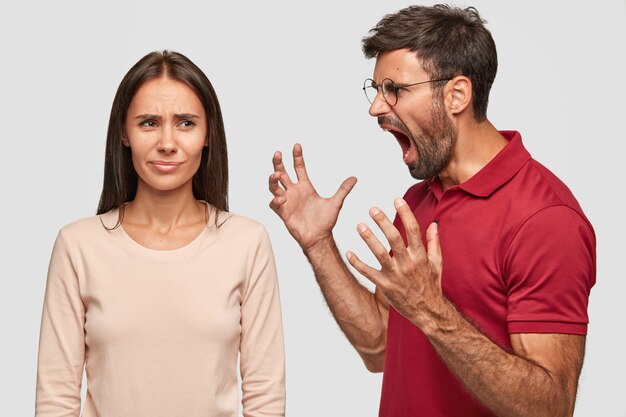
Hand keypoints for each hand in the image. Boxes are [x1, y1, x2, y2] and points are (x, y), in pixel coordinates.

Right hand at [269, 143, 356, 250]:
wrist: (319, 238)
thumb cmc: (325, 222)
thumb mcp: (335, 203)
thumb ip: (343, 190)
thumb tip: (354, 178)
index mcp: (305, 187)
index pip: (299, 168)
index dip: (297, 157)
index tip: (297, 145)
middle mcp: (294, 192)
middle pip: (282, 173)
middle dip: (278, 163)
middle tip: (277, 153)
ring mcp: (287, 201)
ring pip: (274, 186)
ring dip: (273, 179)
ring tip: (276, 175)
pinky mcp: (283, 212)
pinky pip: (274, 203)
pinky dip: (276, 199)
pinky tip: (283, 198)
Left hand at [345, 198, 443, 322]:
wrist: (428, 311)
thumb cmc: (431, 285)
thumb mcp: (437, 263)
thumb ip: (433, 243)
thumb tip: (434, 224)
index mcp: (420, 256)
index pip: (413, 230)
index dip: (405, 213)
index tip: (397, 199)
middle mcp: (408, 264)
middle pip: (394, 238)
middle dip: (383, 222)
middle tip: (372, 209)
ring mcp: (396, 275)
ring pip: (380, 254)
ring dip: (368, 239)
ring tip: (359, 226)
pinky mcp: (385, 286)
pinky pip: (368, 273)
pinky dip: (357, 263)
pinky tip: (348, 252)